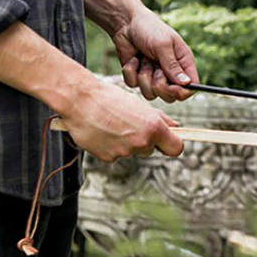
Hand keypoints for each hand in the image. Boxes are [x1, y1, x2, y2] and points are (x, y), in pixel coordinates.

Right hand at [57, 78, 184, 161]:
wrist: (80, 101)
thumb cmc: (111, 99)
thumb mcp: (140, 105)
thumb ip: (160, 119)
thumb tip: (177, 127)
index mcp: (154, 128)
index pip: (176, 148)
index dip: (173, 145)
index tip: (169, 141)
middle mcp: (142, 142)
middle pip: (151, 150)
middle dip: (144, 140)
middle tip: (128, 124)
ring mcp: (124, 152)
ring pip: (131, 151)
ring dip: (125, 142)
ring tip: (112, 124)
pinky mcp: (108, 158)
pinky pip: (114, 155)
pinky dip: (110, 146)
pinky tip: (102, 132)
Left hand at [111, 8, 198, 102]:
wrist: (125, 23)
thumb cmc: (149, 29)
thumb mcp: (163, 45)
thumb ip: (173, 66)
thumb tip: (187, 84)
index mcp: (183, 63)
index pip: (190, 87)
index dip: (182, 92)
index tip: (172, 88)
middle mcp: (170, 72)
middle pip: (170, 96)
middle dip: (160, 86)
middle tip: (155, 71)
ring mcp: (153, 76)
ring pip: (150, 93)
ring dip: (144, 76)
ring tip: (143, 60)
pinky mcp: (137, 76)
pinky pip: (134, 85)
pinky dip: (131, 72)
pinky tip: (134, 59)